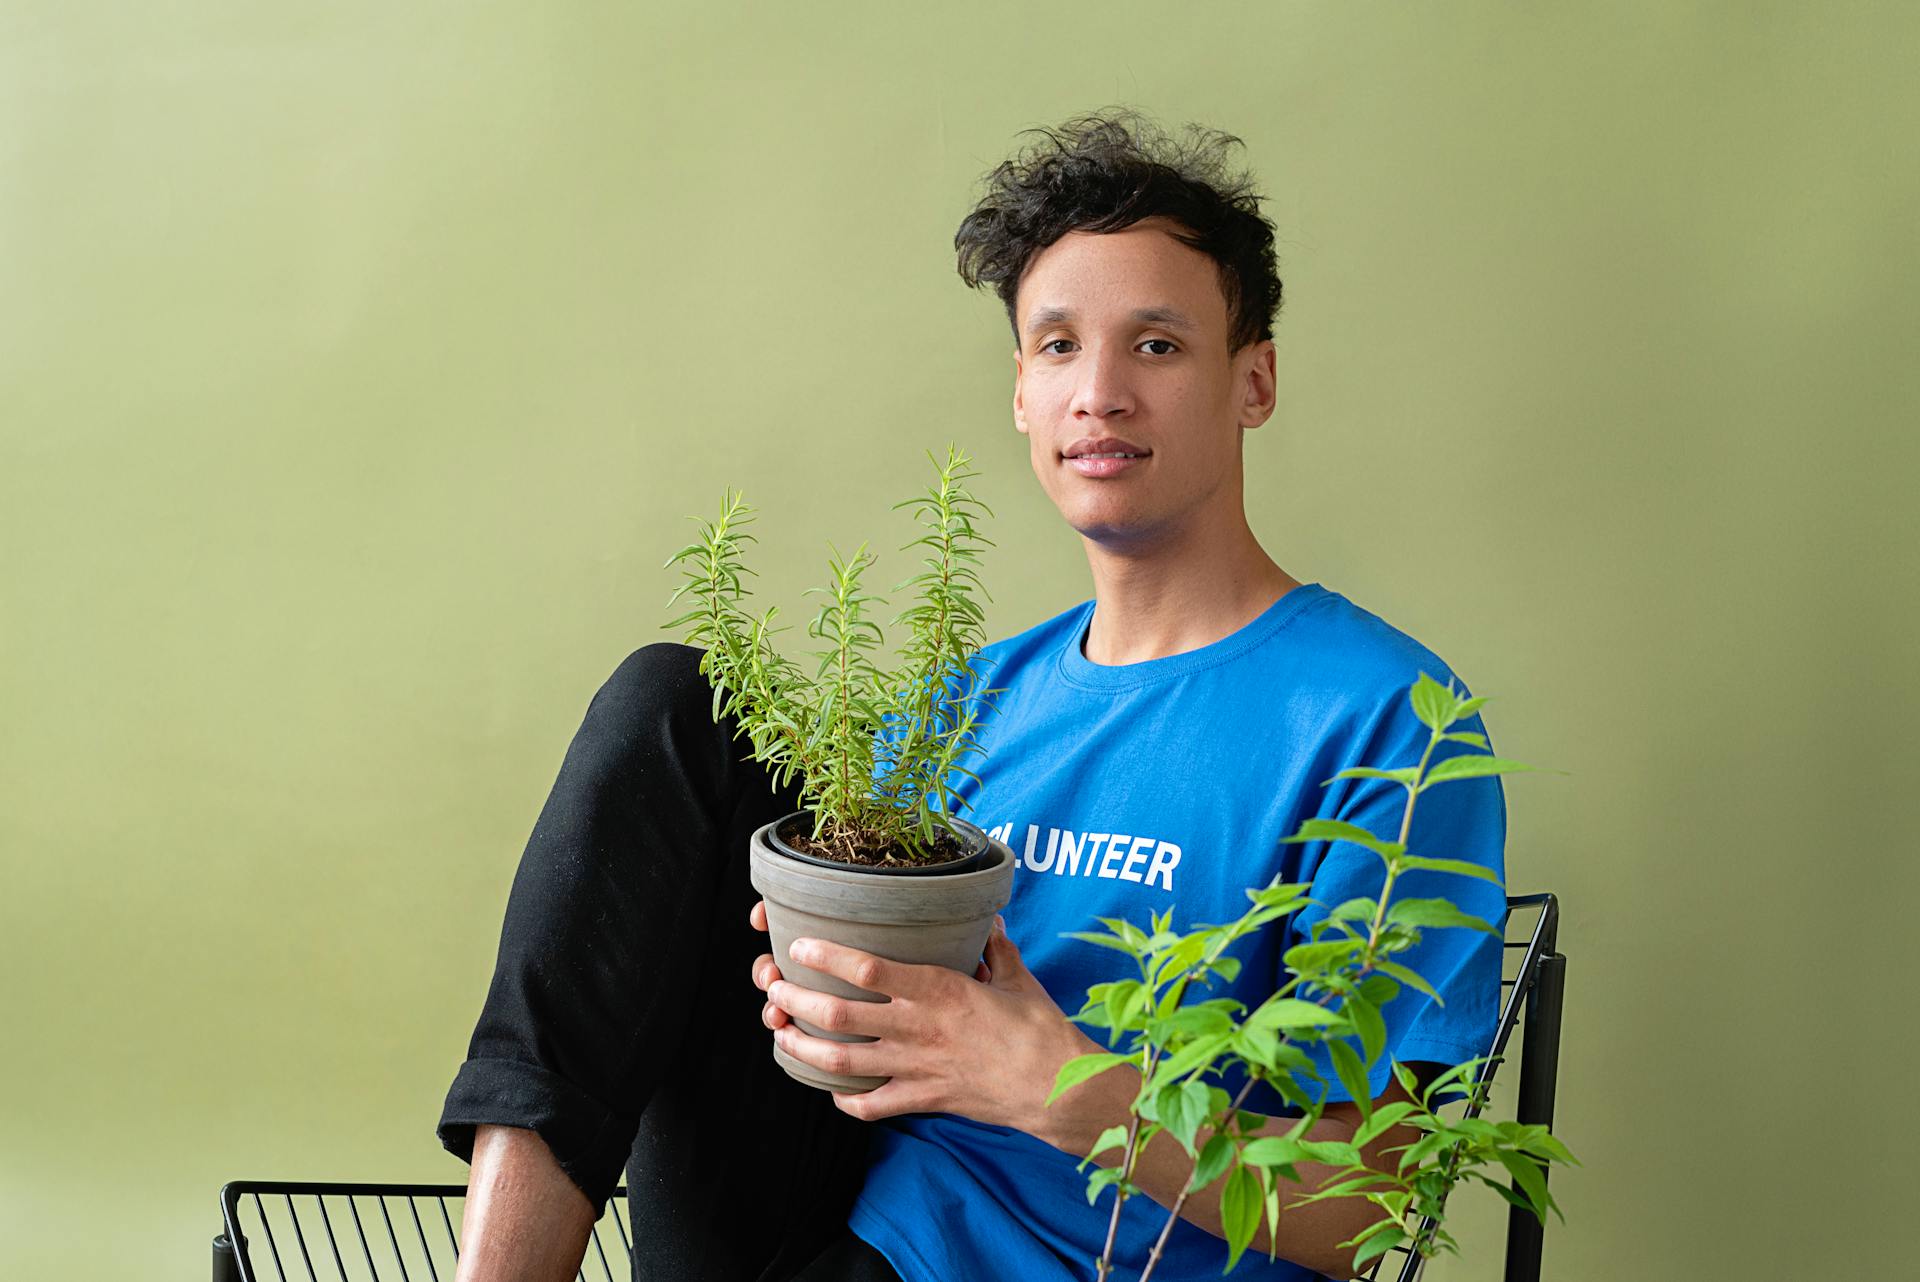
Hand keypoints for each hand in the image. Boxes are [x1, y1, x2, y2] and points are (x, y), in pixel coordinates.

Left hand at [747, 900, 1101, 1132]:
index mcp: (941, 989)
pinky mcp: (924, 1099)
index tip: (799, 945)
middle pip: (840, 1015)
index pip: (869, 969)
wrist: (1059, 1088)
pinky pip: (873, 1105)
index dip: (827, 956)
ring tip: (782, 1034)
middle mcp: (920, 1028)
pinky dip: (847, 1099)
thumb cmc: (1041, 1029)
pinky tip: (833, 1090)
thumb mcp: (1018, 978)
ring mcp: (917, 1067)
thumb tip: (990, 919)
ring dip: (804, 1048)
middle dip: (798, 1001)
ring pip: (843, 1061)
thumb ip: (996, 947)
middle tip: (773, 988)